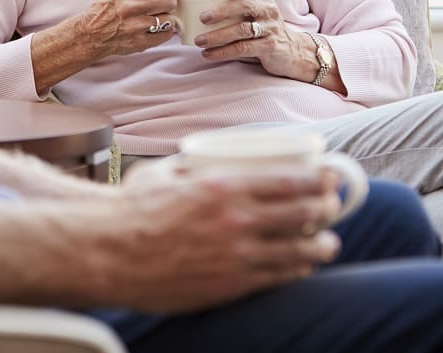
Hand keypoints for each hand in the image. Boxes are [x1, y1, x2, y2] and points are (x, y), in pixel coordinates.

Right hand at [75, 0, 178, 58]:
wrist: (91, 33)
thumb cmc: (109, 5)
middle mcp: (129, 6)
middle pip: (170, 0)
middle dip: (168, 1)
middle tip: (159, 2)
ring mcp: (134, 26)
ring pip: (171, 18)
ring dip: (166, 17)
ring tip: (155, 15)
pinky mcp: (140, 42)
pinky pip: (167, 34)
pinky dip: (164, 31)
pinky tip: (153, 27)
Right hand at [100, 169, 341, 312]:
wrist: (109, 253)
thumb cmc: (130, 209)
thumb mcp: (165, 173)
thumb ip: (192, 166)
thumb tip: (204, 157)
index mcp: (223, 186)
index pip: (289, 180)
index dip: (319, 179)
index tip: (331, 175)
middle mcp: (237, 220)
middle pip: (302, 213)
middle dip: (326, 208)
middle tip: (333, 205)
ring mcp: (237, 255)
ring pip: (297, 249)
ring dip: (321, 244)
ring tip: (329, 242)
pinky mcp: (230, 284)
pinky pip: (277, 277)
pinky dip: (297, 269)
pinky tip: (302, 265)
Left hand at [192, 0, 315, 81]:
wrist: (293, 51)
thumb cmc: (265, 28)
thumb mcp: (259, 12)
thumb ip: (239, 6)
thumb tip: (198, 4)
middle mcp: (269, 11)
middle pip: (246, 5)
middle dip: (222, 10)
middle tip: (202, 17)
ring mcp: (270, 29)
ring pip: (242, 29)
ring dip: (217, 35)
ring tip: (199, 40)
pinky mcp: (269, 48)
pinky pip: (243, 48)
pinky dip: (223, 52)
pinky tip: (208, 54)